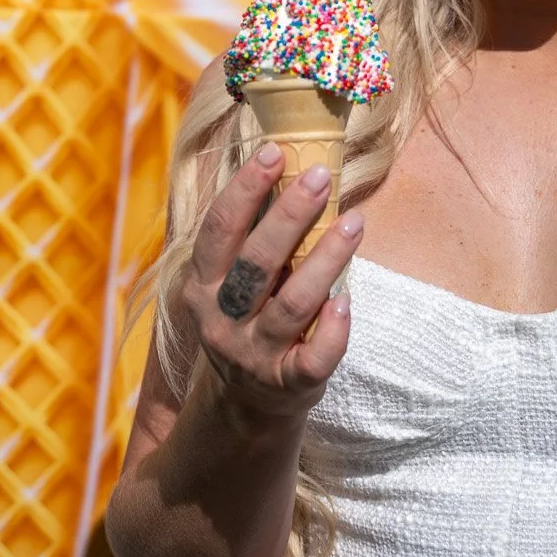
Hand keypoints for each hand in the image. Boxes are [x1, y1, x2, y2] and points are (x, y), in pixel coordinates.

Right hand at [173, 143, 359, 429]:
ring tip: (355, 221)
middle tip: (320, 175)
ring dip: (326, 259)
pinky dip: (333, 328)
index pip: (219, 229)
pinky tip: (347, 299)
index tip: (274, 151)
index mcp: (202, 286)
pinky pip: (314, 357)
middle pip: (256, 261)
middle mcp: (221, 320)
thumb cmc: (246, 322)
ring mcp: (253, 355)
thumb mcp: (228, 284)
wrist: (243, 405)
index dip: (244, 188)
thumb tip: (288, 168)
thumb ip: (247, 240)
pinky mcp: (288, 384)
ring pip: (292, 305)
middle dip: (289, 213)